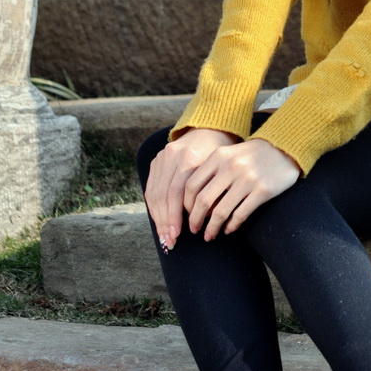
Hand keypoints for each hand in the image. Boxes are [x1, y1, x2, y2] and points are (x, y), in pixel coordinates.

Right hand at [144, 127, 239, 250]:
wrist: (209, 129)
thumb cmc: (219, 154)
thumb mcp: (219, 170)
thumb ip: (212, 192)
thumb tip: (205, 221)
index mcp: (190, 158)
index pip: (177, 193)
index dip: (175, 216)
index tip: (178, 234)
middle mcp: (172, 156)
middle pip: (163, 195)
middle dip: (165, 221)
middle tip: (170, 241)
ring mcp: (162, 157)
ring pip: (154, 192)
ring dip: (158, 217)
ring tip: (164, 236)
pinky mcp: (156, 160)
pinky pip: (151, 187)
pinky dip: (154, 206)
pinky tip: (159, 220)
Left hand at [183, 138, 301, 238]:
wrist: (283, 148)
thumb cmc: (251, 155)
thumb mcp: (228, 155)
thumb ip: (211, 172)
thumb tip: (195, 203)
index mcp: (218, 156)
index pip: (192, 185)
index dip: (186, 204)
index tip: (187, 214)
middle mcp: (231, 167)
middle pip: (203, 200)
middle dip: (195, 219)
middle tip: (194, 229)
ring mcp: (247, 179)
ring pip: (221, 211)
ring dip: (212, 228)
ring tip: (209, 235)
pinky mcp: (262, 190)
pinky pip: (240, 214)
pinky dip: (232, 225)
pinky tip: (229, 229)